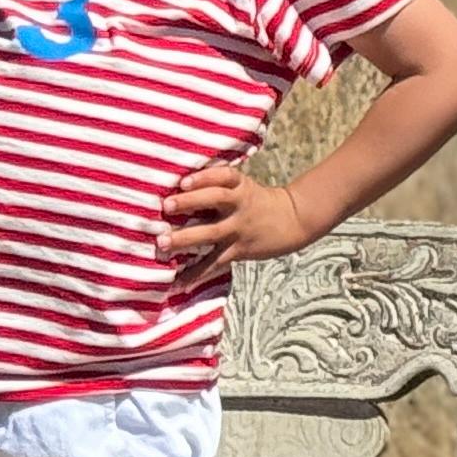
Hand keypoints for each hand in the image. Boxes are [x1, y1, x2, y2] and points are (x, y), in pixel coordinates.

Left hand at [160, 162, 312, 270]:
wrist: (293, 220)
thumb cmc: (257, 201)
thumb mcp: (243, 186)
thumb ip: (215, 185)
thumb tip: (175, 188)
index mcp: (240, 186)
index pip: (224, 176)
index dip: (204, 178)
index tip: (183, 182)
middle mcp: (240, 205)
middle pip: (215, 200)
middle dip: (190, 202)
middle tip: (166, 206)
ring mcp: (239, 229)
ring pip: (211, 232)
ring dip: (186, 238)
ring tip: (163, 243)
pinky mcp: (239, 250)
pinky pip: (216, 261)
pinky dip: (197, 272)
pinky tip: (179, 279)